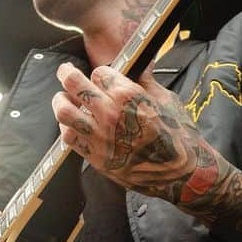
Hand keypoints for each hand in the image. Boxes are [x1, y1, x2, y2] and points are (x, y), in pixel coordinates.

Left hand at [52, 63, 214, 201]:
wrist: (181, 173)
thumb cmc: (179, 135)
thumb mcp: (166, 100)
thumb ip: (145, 82)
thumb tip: (137, 68)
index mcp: (128, 95)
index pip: (99, 72)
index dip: (102, 73)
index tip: (102, 76)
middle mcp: (110, 113)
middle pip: (74, 84)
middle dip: (67, 73)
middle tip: (65, 71)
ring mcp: (100, 136)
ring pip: (64, 112)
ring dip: (60, 101)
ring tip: (62, 98)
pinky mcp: (96, 157)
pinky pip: (69, 137)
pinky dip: (66, 127)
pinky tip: (71, 123)